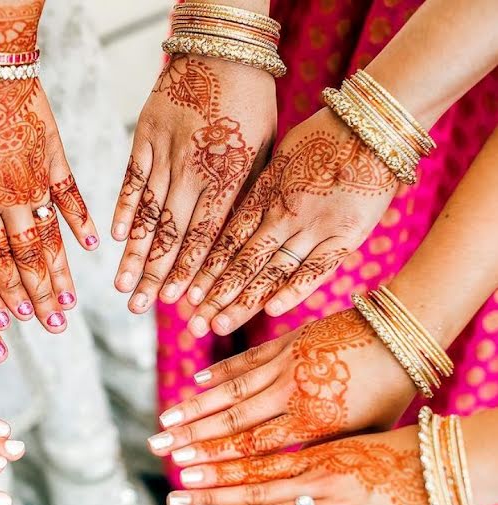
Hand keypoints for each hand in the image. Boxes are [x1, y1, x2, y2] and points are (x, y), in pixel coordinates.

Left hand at [0, 72, 98, 333]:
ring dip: (59, 274)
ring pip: (50, 238)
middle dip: (37, 299)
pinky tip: (93, 246)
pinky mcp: (54, 157)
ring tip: (70, 305)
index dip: (5, 294)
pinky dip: (82, 221)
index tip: (15, 320)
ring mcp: (35, 180)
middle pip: (25, 260)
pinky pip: (71, 195)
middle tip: (50, 329)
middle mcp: (7, 198)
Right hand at [112, 55, 275, 313]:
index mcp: (228, 174)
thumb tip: (232, 246)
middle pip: (171, 234)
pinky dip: (124, 209)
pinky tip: (116, 239)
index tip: (176, 303)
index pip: (205, 235)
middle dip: (154, 275)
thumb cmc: (252, 102)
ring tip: (122, 287)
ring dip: (135, 254)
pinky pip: (132, 179)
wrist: (223, 47)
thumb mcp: (264, 150)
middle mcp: (193, 168)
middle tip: (139, 308)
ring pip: (148, 213)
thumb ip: (244, 196)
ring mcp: (165, 152)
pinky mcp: (144, 136)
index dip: (190, 272)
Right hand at [149, 310, 414, 465]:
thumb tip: (281, 468)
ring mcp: (285, 364)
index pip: (253, 447)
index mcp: (313, 423)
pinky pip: (246, 359)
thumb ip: (316, 448)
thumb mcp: (357, 432)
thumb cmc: (388, 393)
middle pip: (232, 419)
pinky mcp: (286, 341)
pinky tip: (197, 382)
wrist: (401, 335)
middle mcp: (292, 394)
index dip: (215, 459)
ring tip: (166, 417)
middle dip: (190, 435)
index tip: (184, 470)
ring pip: (232, 389)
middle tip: (158, 444)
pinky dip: (221, 372)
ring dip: (195, 405)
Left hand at [163, 427, 432, 504]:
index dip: (217, 464)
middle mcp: (318, 476)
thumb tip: (262, 456)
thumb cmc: (388, 452)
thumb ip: (301, 451)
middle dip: (211, 490)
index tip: (182, 467)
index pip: (254, 459)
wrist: (443, 466)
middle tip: (173, 495)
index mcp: (313, 452)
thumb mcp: (339, 441)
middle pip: (253, 483)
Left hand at [187, 108, 397, 336]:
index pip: (226, 239)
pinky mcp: (347, 234)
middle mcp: (283, 213)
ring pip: (271, 269)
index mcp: (265, 194)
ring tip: (216, 327)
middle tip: (191, 325)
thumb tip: (238, 212)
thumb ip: (262, 189)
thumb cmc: (326, 135)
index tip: (184, 295)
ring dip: (243, 300)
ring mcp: (314, 225)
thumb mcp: (282, 157)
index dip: (204, 269)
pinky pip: (317, 267)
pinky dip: (294, 288)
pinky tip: (271, 311)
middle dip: (215, 296)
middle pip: (241, 261)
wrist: (373, 124)